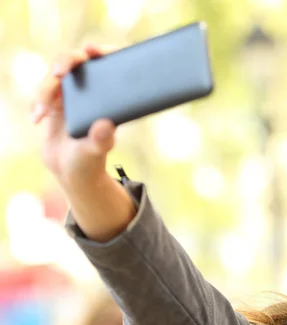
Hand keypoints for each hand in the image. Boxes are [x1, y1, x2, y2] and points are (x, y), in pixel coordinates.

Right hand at [31, 44, 116, 188]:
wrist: (71, 172)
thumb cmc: (90, 159)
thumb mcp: (97, 150)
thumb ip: (101, 139)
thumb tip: (105, 125)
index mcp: (109, 95)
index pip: (107, 64)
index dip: (101, 51)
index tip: (91, 50)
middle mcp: (91, 90)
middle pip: (75, 61)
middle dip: (65, 61)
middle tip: (59, 73)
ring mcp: (71, 94)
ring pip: (53, 77)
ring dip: (45, 90)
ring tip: (42, 113)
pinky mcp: (54, 101)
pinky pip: (41, 92)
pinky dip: (36, 103)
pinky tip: (36, 120)